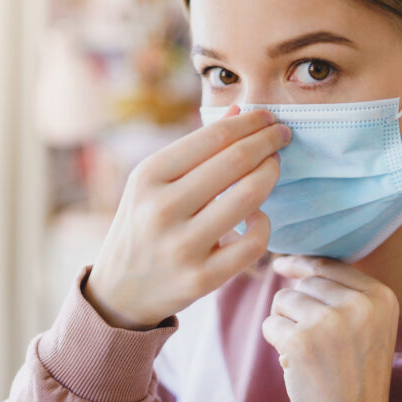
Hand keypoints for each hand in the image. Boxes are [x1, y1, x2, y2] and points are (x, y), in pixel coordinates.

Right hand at [85, 106, 290, 329]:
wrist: (119, 289)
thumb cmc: (143, 223)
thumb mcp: (153, 181)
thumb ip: (195, 148)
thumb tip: (240, 112)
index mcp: (148, 176)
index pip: (213, 137)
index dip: (250, 123)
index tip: (267, 117)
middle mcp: (161, 208)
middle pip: (235, 161)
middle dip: (268, 141)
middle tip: (282, 135)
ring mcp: (182, 246)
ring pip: (248, 198)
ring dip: (270, 174)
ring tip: (273, 166)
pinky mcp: (202, 278)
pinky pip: (252, 244)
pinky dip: (264, 224)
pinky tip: (259, 215)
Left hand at [262, 255, 398, 401]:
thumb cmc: (354, 374)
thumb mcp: (368, 326)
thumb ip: (343, 293)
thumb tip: (293, 263)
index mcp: (381, 296)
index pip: (329, 265)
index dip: (302, 264)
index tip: (282, 264)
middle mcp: (359, 305)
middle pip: (304, 282)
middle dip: (296, 307)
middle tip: (312, 340)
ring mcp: (330, 322)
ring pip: (283, 300)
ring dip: (285, 324)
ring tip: (306, 351)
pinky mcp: (301, 341)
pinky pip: (270, 324)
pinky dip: (275, 342)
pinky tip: (295, 363)